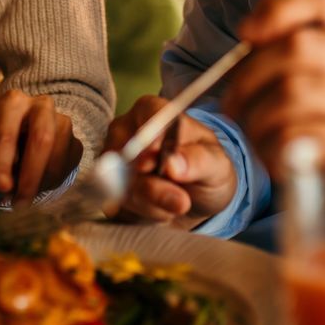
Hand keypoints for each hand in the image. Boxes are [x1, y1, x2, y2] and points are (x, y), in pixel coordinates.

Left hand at [0, 89, 82, 204]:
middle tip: (19, 202)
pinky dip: (50, 183)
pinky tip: (37, 182)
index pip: (8, 131)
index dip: (3, 161)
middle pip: (42, 138)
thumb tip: (5, 186)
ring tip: (23, 193)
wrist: (21, 144)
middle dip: (30, 175)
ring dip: (40, 183)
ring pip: (58, 157)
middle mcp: (41, 106)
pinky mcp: (76, 142)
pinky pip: (68, 168)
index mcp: (12, 102)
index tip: (0, 186)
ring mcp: (63, 122)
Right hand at [103, 96, 236, 229]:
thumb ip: (199, 160)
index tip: (156, 162)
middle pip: (126, 153)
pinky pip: (117, 204)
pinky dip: (142, 214)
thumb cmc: (207, 170)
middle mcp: (126, 131)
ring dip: (152, 203)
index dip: (150, 139)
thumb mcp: (217, 165)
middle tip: (181, 202)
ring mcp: (112, 160)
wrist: (197, 200)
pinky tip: (160, 211)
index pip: (146, 114)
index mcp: (153, 111)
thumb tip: (172, 164)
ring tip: (176, 204)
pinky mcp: (107, 189)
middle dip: (152, 185)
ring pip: (120, 183)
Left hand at [223, 0, 324, 179]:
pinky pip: (295, 137)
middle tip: (231, 100)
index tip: (246, 32)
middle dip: (248, 75)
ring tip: (251, 128)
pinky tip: (272, 153)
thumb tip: (250, 33)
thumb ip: (300, 45)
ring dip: (254, 114)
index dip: (281, 5)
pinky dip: (269, 146)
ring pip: (290, 92)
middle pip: (298, 46)